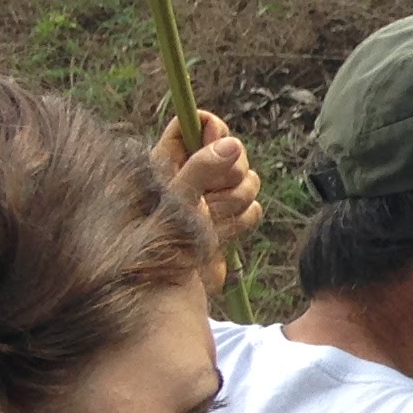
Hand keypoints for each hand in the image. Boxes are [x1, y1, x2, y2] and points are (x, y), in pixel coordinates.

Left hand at [155, 111, 260, 282]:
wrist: (168, 290)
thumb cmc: (158, 242)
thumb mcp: (176, 199)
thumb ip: (202, 168)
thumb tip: (232, 143)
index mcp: (171, 158)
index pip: (199, 123)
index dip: (213, 131)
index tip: (215, 148)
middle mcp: (195, 173)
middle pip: (233, 149)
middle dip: (229, 176)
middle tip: (209, 196)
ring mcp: (213, 196)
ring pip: (248, 180)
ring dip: (234, 203)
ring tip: (210, 222)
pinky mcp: (229, 219)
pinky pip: (254, 209)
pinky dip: (241, 222)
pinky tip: (220, 235)